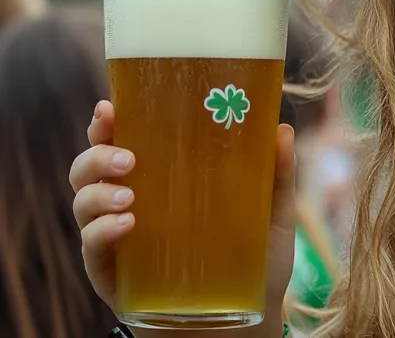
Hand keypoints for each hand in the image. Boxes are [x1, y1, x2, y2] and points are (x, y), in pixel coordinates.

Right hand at [70, 101, 297, 336]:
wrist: (243, 322)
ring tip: (129, 197)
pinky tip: (126, 226)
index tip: (109, 107)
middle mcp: (129, 204)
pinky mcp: (112, 275)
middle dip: (97, 155)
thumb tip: (281, 129)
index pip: (122, 142)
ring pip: (82, 203)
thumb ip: (276, 175)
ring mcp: (116, 240)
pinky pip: (91, 248)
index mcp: (159, 180)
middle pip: (89, 168)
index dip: (106, 124)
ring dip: (97, 194)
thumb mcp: (271, 215)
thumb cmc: (253, 262)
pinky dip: (102, 232)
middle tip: (128, 158)